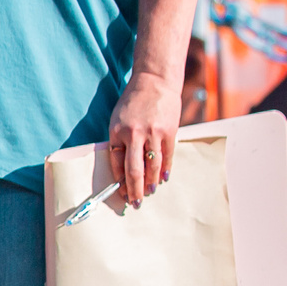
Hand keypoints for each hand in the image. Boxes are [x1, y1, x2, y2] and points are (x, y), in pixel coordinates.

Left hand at [107, 73, 178, 206]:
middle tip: (135, 204)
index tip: (121, 193)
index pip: (116, 163)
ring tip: (149, 193)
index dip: (119, 181)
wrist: (155, 81)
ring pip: (152, 166)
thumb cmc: (133, 102)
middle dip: (134, 190)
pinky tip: (162, 179)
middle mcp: (134, 134)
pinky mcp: (169, 131)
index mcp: (117, 131)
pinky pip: (167, 156)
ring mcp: (153, 133)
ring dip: (150, 183)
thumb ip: (120, 141)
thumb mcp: (118, 119)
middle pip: (134, 170)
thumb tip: (123, 169)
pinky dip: (164, 170)